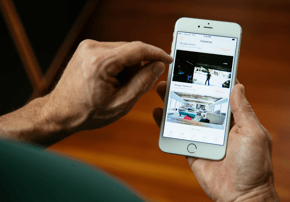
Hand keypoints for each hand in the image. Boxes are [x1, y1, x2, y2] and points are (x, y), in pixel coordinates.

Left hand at [42, 40, 171, 133]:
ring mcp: (87, 47)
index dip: (157, 53)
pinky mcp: (87, 49)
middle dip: (137, 67)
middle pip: (130, 50)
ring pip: (122, 51)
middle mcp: (92, 49)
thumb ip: (143, 82)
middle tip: (130, 86)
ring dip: (127, 67)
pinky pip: (112, 52)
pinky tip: (109, 80)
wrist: (61, 112)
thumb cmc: (87, 112)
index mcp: (101, 63)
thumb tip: (158, 66)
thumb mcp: (121, 103)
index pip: (137, 49)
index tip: (168, 59)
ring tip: (115, 86)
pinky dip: (118, 65)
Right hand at [153, 81, 278, 201]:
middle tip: (173, 75)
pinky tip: (158, 113)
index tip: (199, 67)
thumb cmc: (254, 165)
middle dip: (184, 89)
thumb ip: (243, 110)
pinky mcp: (190, 149)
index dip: (209, 81)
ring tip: (162, 88)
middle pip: (197, 103)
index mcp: (233, 119)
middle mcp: (216, 125)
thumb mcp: (253, 133)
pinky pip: (176, 134)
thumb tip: (238, 86)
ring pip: (184, 115)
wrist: (241, 196)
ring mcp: (202, 136)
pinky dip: (165, 124)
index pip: (219, 95)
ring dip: (172, 102)